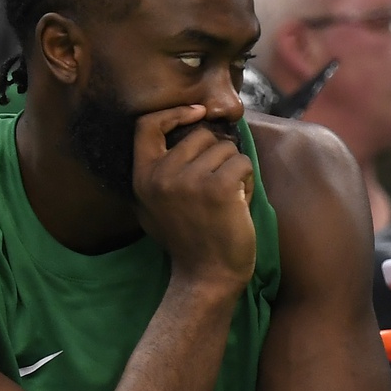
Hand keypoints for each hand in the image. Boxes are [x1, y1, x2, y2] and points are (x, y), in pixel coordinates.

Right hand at [132, 105, 254, 291]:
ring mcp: (188, 180)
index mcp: (142, 177)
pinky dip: (247, 182)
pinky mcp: (218, 187)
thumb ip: (161, 169)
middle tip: (215, 188)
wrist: (206, 278)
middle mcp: (161, 175)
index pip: (147, 124)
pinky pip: (242, 163)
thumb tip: (188, 126)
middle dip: (216, 154)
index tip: (197, 114)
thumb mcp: (155, 205)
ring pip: (226, 148)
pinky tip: (237, 206)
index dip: (174, 113)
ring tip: (226, 201)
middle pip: (200, 134)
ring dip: (234, 171)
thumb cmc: (187, 240)